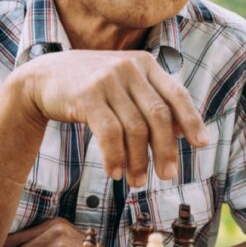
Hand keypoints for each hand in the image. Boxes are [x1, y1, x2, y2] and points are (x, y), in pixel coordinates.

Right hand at [18, 50, 207, 185]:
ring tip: (136, 181)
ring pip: (135, 128)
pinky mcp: (86, 95)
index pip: (177, 94)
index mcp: (145, 64)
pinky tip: (115, 172)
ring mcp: (108, 80)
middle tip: (168, 176)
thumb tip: (182, 131)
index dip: (192, 120)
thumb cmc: (91, 86)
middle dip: (166, 150)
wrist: (43, 76)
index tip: (202, 144)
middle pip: (159, 115)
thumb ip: (152, 101)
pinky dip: (115, 157)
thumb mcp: (125, 85)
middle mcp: (130, 68)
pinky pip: (109, 133)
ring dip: (138, 161)